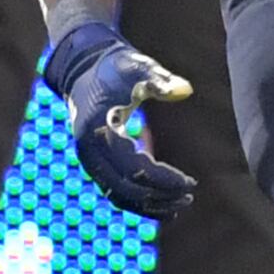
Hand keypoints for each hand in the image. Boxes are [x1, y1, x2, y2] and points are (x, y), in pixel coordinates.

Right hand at [43, 16, 194, 219]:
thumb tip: (186, 90)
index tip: (190, 182)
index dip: (163, 179)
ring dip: (149, 204)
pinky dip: (137, 202)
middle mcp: (90, 151)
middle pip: (126, 188)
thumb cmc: (114, 68)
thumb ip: (160, 80)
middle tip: (189, 195)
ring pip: (119, 195)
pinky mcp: (94, 162)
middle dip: (159, 196)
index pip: (135, 168)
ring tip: (179, 205)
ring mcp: (89, 159)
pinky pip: (115, 191)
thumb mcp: (137, 68)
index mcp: (99, 130)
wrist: (84, 68)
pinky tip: (161, 206)